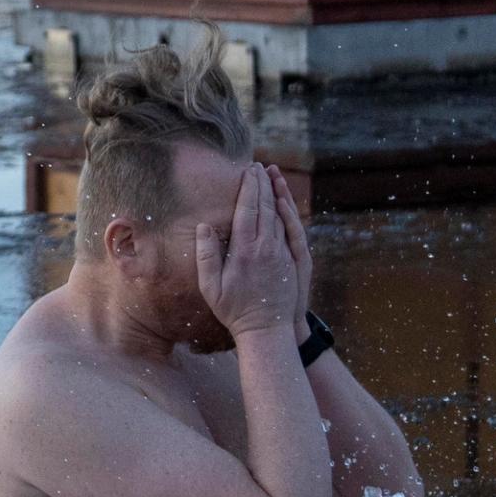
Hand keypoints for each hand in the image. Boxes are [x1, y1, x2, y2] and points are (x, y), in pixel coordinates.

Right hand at [194, 163, 305, 339]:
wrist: (266, 330)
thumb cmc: (234, 310)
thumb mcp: (210, 288)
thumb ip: (206, 255)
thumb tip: (204, 226)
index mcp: (244, 251)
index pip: (247, 210)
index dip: (248, 187)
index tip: (247, 170)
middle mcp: (266, 248)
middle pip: (265, 207)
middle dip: (261, 183)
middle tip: (258, 166)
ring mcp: (281, 253)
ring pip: (279, 215)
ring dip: (275, 192)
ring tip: (271, 175)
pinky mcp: (291, 259)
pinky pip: (290, 228)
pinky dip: (287, 211)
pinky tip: (284, 201)